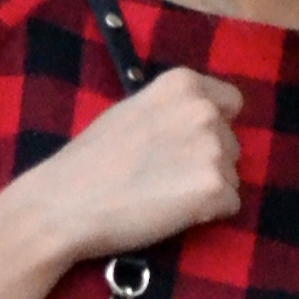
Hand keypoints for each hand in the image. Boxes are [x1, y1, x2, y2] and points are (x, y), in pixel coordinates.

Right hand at [28, 69, 244, 266]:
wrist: (66, 204)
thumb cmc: (91, 161)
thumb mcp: (133, 111)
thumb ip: (172, 110)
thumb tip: (202, 121)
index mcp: (183, 84)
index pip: (230, 103)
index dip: (213, 127)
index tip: (185, 145)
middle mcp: (204, 110)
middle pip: (232, 144)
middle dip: (208, 162)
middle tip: (163, 176)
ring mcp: (212, 148)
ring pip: (232, 176)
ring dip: (207, 189)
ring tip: (162, 194)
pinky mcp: (214, 188)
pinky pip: (230, 205)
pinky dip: (207, 215)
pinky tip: (171, 212)